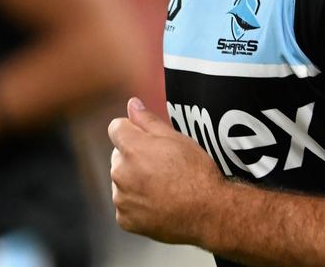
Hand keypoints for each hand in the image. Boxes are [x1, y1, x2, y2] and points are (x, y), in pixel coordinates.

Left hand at [108, 97, 226, 243]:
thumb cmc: (196, 173)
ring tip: (163, 186)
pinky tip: (159, 203)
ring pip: (122, 181)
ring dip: (134, 181)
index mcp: (132, 148)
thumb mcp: (176, 138)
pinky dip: (137, 204)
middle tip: (162, 166)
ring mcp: (121, 198)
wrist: (208, 212)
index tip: (149, 141)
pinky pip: (126, 205)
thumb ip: (148, 120)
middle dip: (134, 157)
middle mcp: (120, 173)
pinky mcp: (125, 219)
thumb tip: (132, 104)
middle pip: (118, 156)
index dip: (133, 130)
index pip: (116, 128)